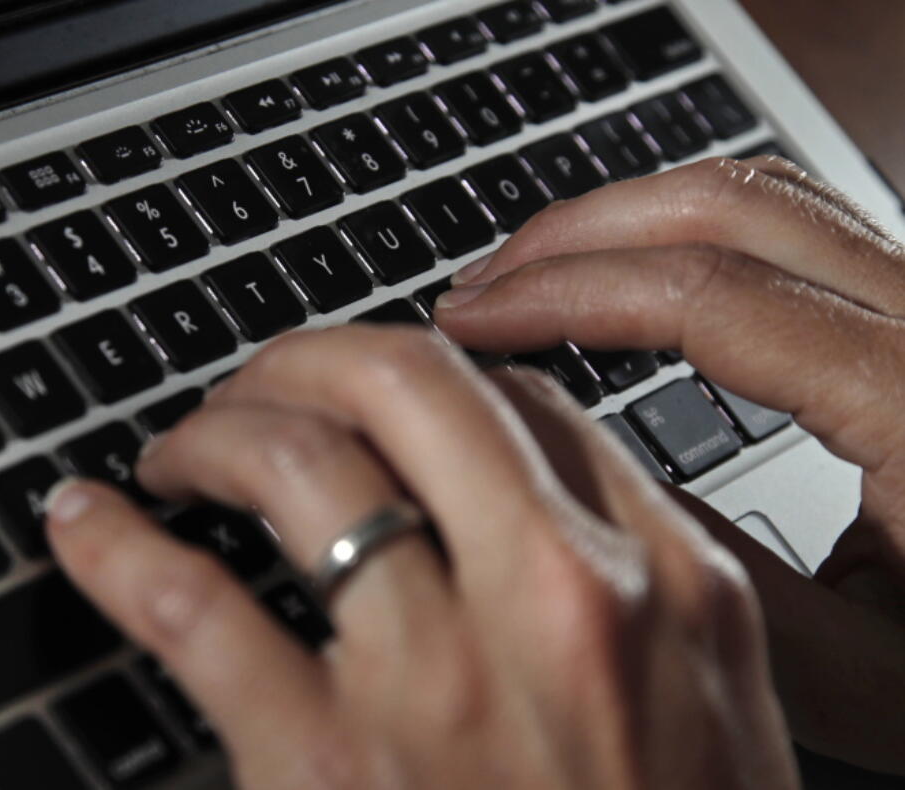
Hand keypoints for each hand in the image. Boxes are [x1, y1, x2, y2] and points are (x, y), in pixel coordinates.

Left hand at [46, 326, 797, 788]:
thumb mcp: (720, 724)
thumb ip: (648, 600)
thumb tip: (544, 504)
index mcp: (669, 586)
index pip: (524, 404)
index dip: (429, 372)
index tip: (377, 390)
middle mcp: (558, 599)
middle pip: (406, 383)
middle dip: (308, 358)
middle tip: (261, 387)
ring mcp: (439, 676)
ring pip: (296, 460)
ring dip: (214, 429)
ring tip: (180, 451)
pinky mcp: (326, 766)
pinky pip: (194, 607)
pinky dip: (119, 548)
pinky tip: (87, 524)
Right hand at [434, 155, 904, 773]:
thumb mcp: (870, 677)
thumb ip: (719, 585)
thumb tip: (578, 483)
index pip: (710, 297)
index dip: (566, 291)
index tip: (473, 315)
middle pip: (729, 204)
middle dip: (577, 232)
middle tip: (480, 283)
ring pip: (763, 195)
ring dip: (629, 219)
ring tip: (534, 272)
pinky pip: (793, 225)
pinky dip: (687, 233)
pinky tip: (630, 277)